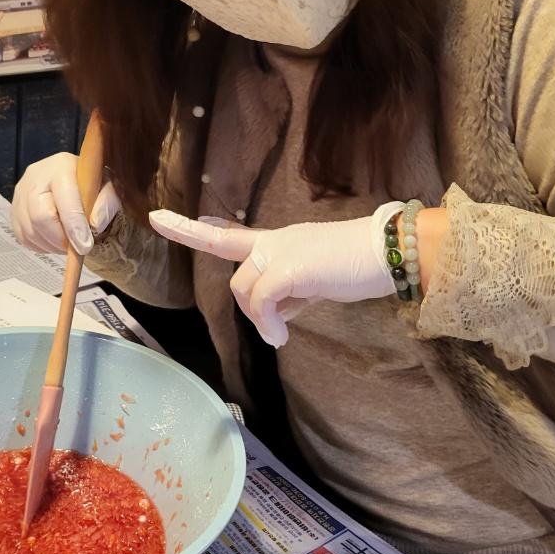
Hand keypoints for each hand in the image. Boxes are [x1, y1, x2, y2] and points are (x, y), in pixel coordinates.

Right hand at [11, 152, 120, 254]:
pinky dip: (41, 245)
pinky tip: (55, 240)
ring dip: (51, 245)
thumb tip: (94, 225)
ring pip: (30, 230)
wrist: (72, 176)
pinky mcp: (13, 209)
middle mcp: (35, 177)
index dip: (74, 226)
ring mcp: (20, 193)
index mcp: (61, 166)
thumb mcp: (109, 186)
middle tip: (76, 248)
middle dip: (60, 239)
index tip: (84, 247)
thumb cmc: (92, 182)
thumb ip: (107, 203)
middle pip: (39, 216)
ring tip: (68, 243)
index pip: (64, 199)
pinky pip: (23, 236)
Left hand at [148, 206, 399, 346]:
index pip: (235, 233)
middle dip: (191, 236)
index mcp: (282, 243)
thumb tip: (277, 317)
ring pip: (243, 287)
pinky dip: (267, 322)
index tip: (167, 217)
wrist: (387, 252)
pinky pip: (261, 301)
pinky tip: (282, 335)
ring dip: (256, 316)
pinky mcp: (289, 268)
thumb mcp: (318, 281)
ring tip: (280, 333)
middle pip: (225, 245)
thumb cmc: (359, 266)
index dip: (201, 227)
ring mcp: (280, 251)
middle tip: (183, 243)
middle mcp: (275, 241)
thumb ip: (292, 294)